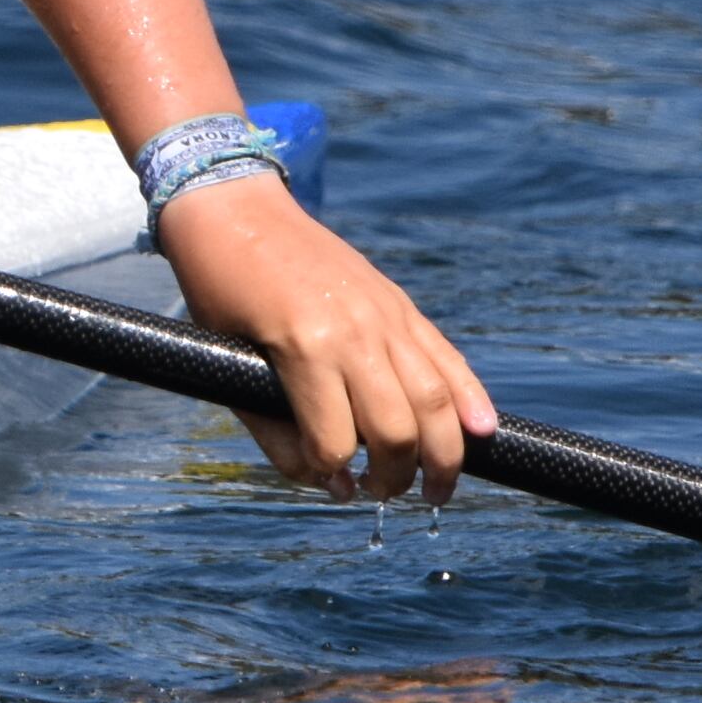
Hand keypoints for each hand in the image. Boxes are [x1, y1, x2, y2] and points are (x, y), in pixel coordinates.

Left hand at [154, 173, 499, 500]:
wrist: (233, 208)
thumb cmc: (218, 290)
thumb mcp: (225, 364)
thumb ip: (275, 433)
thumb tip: (330, 483)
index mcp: (305, 347)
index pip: (336, 443)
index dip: (332, 476)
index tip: (331, 485)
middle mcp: (354, 331)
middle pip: (398, 432)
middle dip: (395, 478)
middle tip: (383, 494)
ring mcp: (384, 314)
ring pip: (436, 401)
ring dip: (444, 456)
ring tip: (437, 491)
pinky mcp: (399, 304)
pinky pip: (446, 359)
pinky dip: (470, 399)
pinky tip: (483, 433)